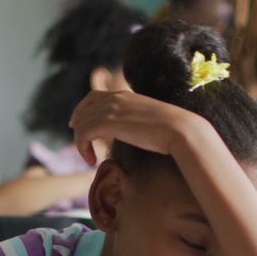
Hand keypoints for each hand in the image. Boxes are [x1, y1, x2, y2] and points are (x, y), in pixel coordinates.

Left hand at [68, 91, 203, 164]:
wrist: (179, 130)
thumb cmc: (173, 130)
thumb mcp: (151, 121)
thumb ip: (138, 121)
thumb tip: (135, 132)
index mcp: (125, 95)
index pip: (94, 96)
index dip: (82, 109)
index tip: (78, 124)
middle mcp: (115, 98)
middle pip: (83, 109)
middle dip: (77, 125)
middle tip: (79, 144)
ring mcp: (111, 109)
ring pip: (81, 123)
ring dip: (81, 142)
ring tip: (89, 158)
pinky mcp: (108, 122)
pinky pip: (83, 133)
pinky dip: (82, 147)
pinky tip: (91, 160)